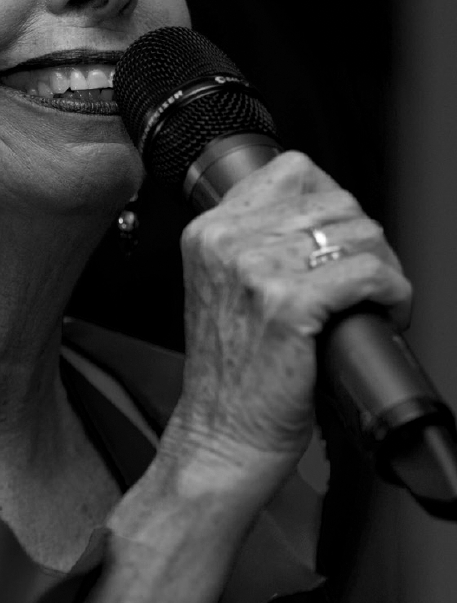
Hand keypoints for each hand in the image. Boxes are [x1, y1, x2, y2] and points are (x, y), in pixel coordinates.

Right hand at [165, 151, 410, 484]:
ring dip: (383, 264)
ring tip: (375, 296)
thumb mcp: (221, 286)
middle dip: (364, 238)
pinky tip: (386, 310)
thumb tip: (320, 217)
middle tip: (366, 276)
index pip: (292, 170)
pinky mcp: (288, 305)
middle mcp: (227, 242)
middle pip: (334, 200)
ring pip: (356, 232)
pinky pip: (367, 272)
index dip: (331, 200)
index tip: (339, 234)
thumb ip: (252, 243)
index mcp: (208, 230)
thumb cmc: (229, 371)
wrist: (222, 432)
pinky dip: (394, 291)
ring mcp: (255, 270)